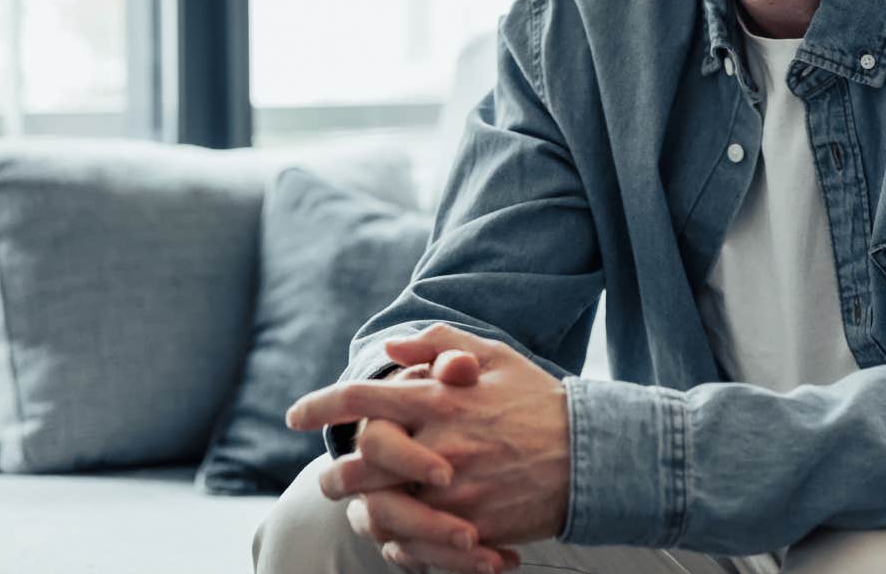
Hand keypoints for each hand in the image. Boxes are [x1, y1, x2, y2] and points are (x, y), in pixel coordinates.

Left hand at [288, 324, 570, 568]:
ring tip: (358, 509)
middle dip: (333, 473)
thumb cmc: (538, 401)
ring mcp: (453, 491)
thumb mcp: (494, 357)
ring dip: (360, 509)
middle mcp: (439, 445)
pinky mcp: (469, 527)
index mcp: (440, 400)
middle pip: (357, 464)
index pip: (361, 399)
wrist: (591, 456)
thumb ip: (440, 344)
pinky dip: (398, 539)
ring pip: (378, 508)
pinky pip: (414, 542)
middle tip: (328, 476)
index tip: (294, 415)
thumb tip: (392, 349)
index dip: (319, 405)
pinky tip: (397, 532)